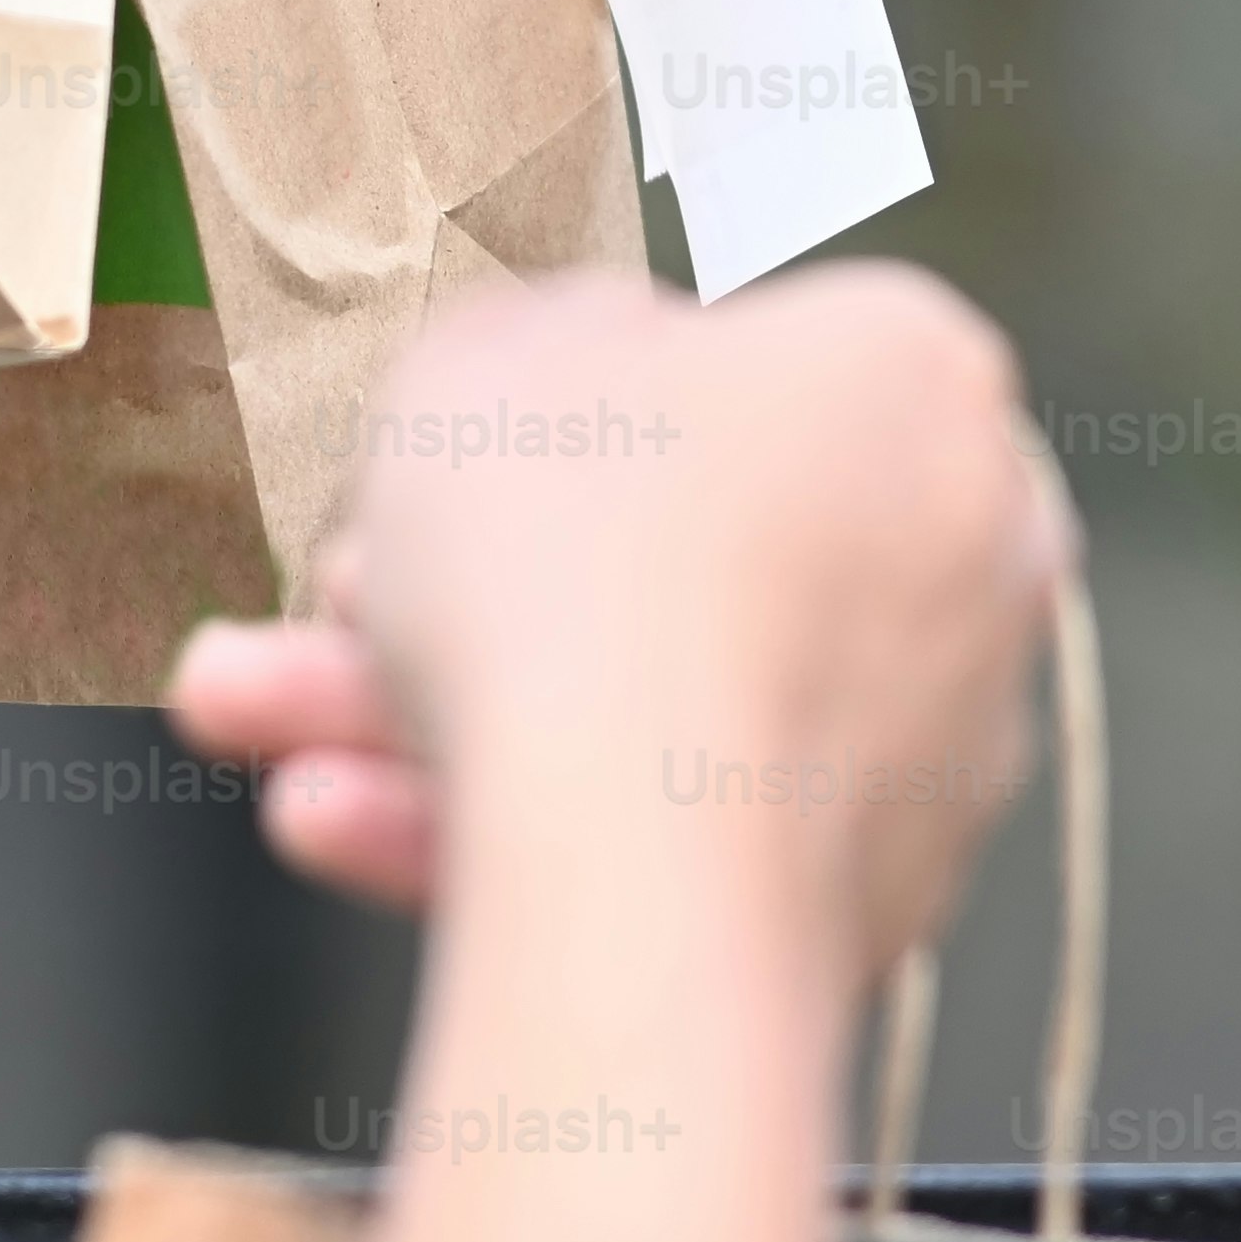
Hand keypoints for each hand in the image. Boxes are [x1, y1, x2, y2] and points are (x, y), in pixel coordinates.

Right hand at [159, 267, 1059, 977]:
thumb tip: (582, 362)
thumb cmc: (573, 562)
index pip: (737, 372)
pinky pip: (671, 835)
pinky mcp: (880, 899)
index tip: (450, 460)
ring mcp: (940, 739)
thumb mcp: (482, 358)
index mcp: (918, 377)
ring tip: (269, 731)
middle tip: (330, 592)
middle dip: (461, 584)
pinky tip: (340, 820)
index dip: (561, 414)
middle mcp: (972, 552)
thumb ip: (537, 341)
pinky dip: (519, 830)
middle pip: (675, 559)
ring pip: (653, 707)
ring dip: (436, 715)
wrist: (638, 846)